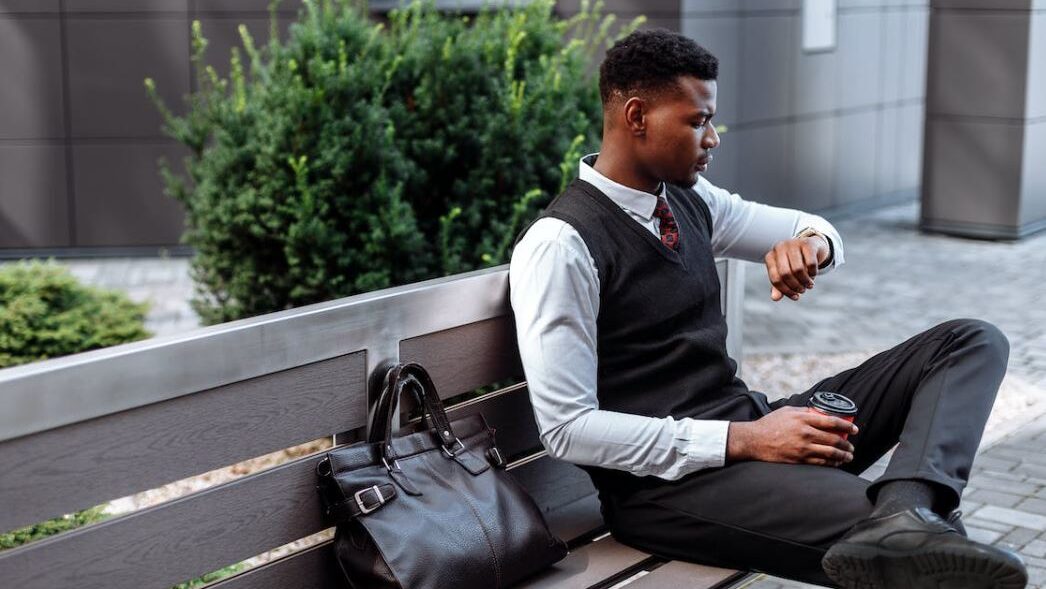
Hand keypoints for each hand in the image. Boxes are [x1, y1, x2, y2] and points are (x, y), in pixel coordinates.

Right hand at [726, 407, 857, 466]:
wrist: (754, 440)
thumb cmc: (770, 424)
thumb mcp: (787, 411)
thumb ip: (804, 411)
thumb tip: (819, 412)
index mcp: (803, 419)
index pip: (832, 422)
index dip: (847, 426)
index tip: (854, 429)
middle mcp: (805, 433)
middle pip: (834, 439)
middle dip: (847, 444)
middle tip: (852, 446)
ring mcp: (802, 448)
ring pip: (830, 453)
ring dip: (843, 455)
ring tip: (848, 456)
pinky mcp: (798, 459)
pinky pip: (820, 463)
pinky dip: (831, 463)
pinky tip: (836, 463)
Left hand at [764, 237, 827, 301]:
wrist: (811, 248)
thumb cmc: (794, 264)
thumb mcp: (785, 275)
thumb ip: (779, 287)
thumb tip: (775, 298)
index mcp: (770, 257)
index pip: (775, 278)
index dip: (785, 291)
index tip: (795, 297)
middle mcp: (779, 248)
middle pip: (785, 274)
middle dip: (795, 286)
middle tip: (802, 290)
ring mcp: (792, 243)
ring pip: (798, 269)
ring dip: (805, 281)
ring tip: (809, 285)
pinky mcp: (807, 243)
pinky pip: (811, 263)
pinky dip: (813, 273)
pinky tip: (813, 275)